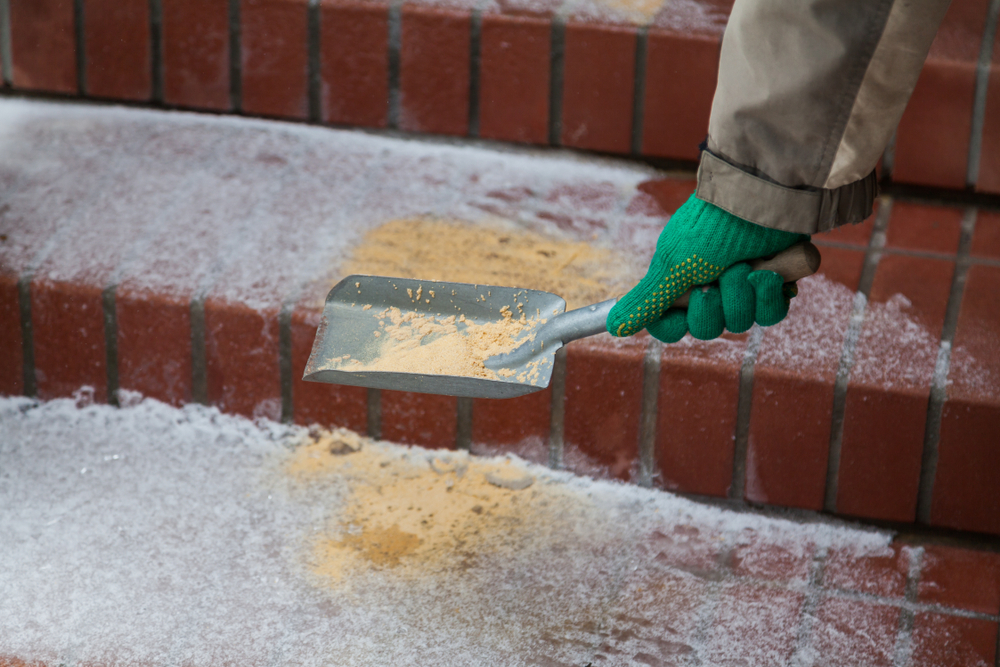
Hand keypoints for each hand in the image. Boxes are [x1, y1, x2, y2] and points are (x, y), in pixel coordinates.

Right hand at [607, 193, 807, 340]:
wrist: (759, 200)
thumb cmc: (709, 228)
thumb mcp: (671, 266)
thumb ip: (647, 301)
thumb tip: (613, 326)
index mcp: (679, 283)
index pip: (671, 326)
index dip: (675, 327)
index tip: (680, 315)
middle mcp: (709, 286)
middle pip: (707, 328)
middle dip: (713, 305)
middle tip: (714, 278)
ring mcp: (742, 286)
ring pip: (741, 322)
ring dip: (741, 294)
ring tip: (744, 265)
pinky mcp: (774, 283)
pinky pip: (771, 313)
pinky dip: (768, 295)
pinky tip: (768, 273)